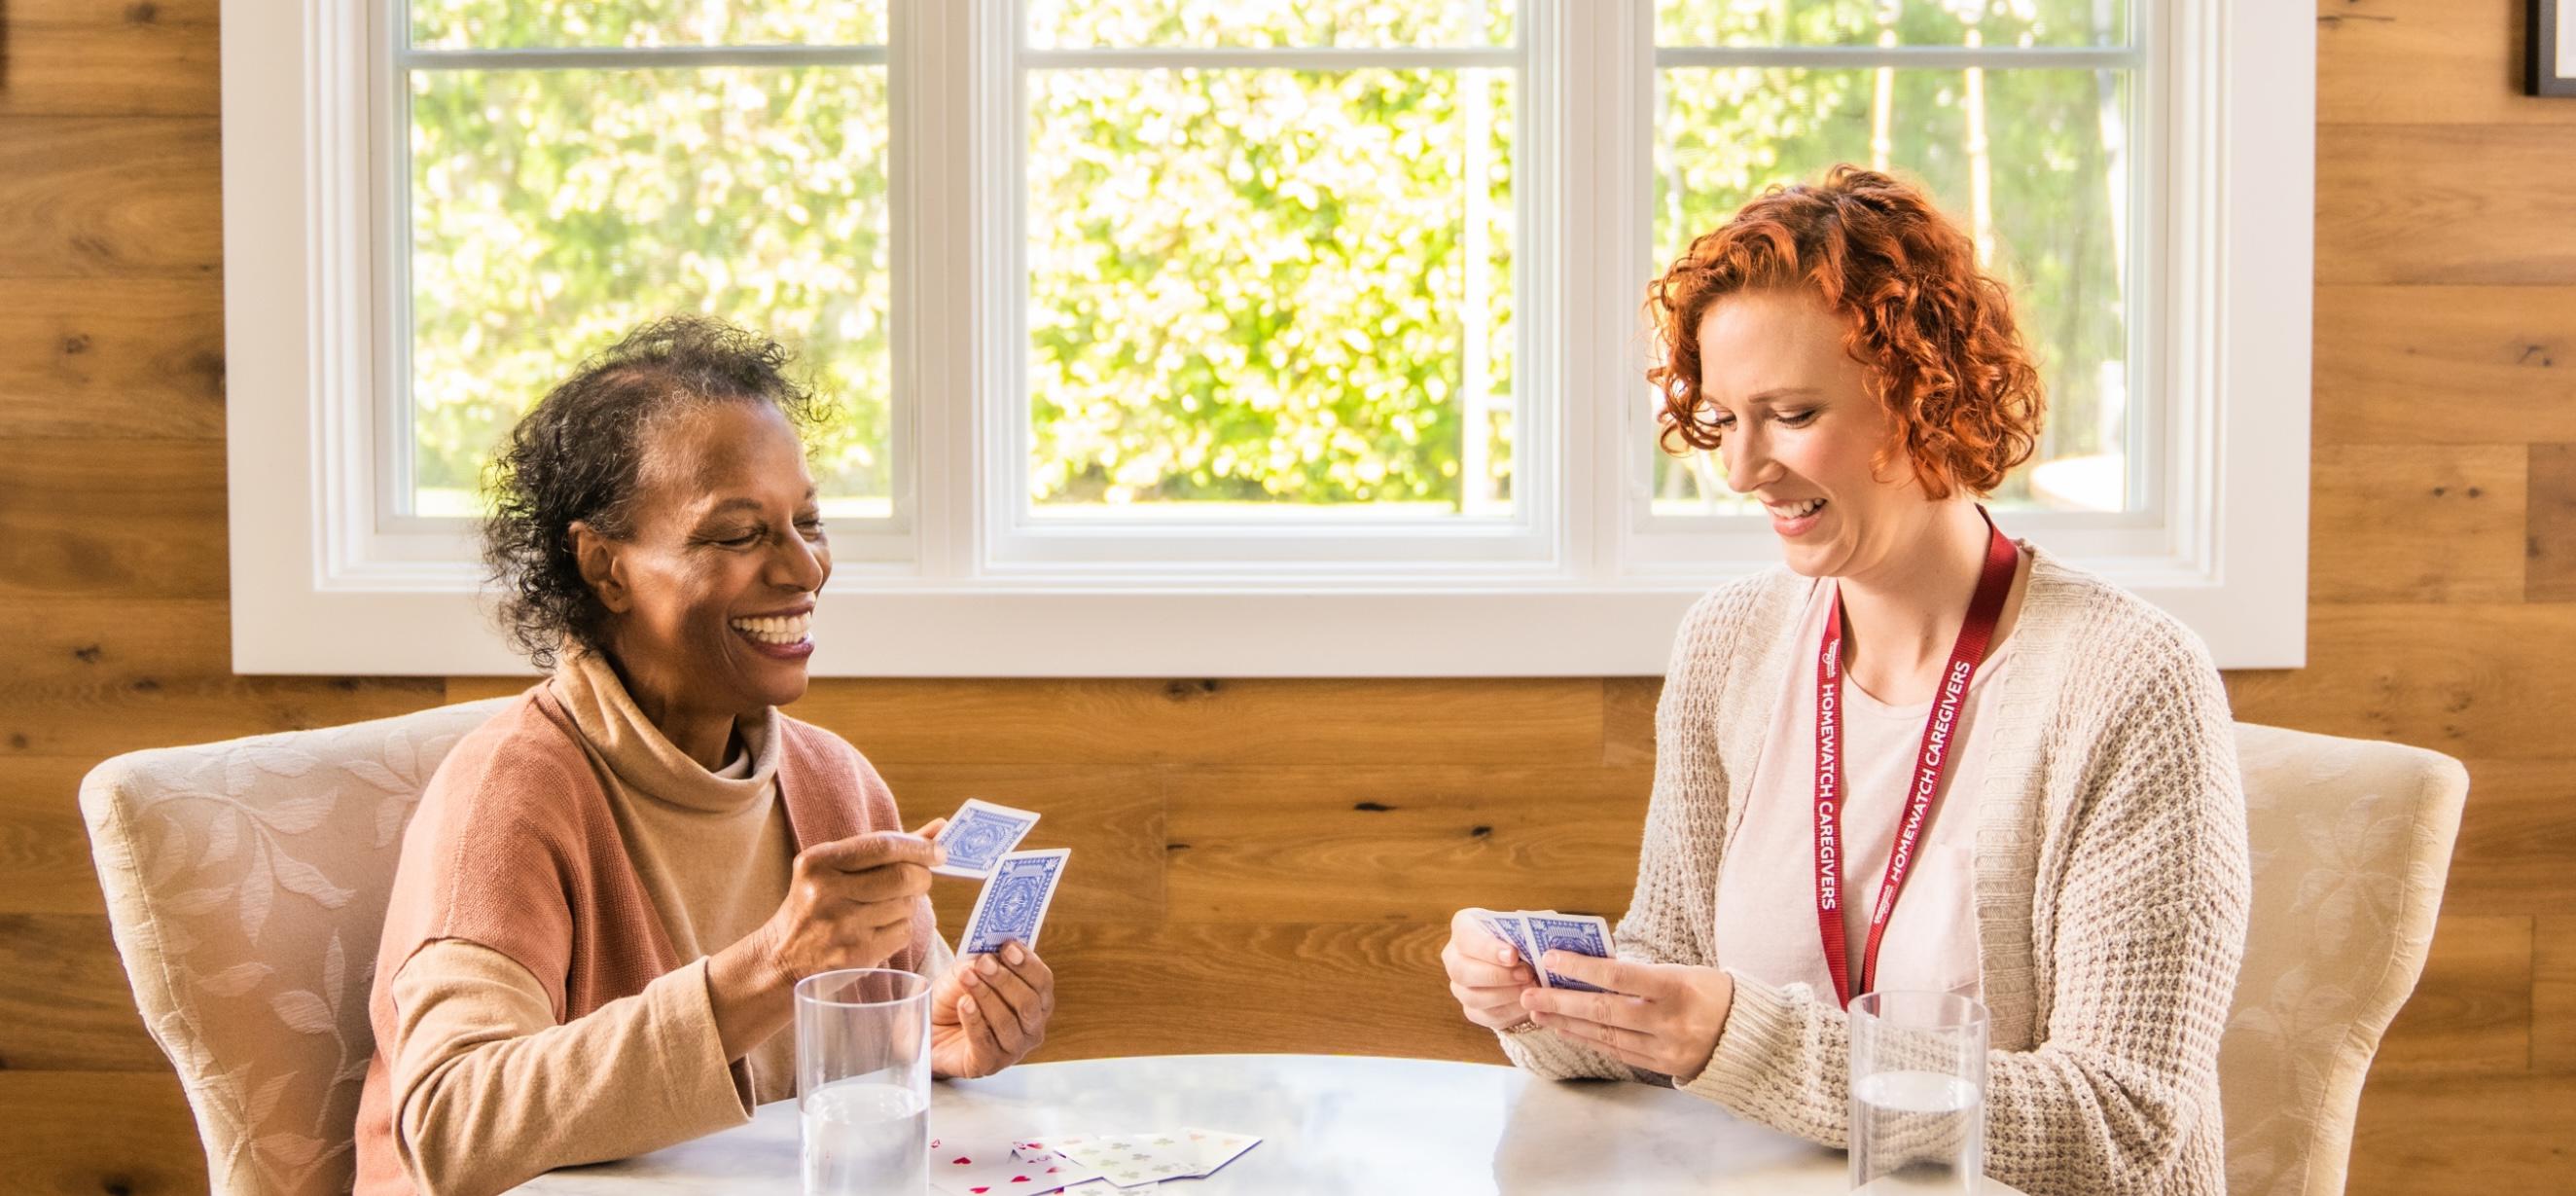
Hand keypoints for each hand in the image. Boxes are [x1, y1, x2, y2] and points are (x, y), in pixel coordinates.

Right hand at [709, 825, 942, 1057]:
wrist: (782, 956)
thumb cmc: (819, 903)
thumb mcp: (838, 868)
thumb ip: (888, 847)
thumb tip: (940, 828)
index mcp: (819, 862)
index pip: (884, 846)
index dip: (920, 848)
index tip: (939, 851)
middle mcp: (827, 893)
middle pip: (902, 877)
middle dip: (922, 877)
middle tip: (920, 879)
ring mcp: (841, 927)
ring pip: (906, 906)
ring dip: (908, 904)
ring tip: (886, 907)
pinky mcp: (855, 955)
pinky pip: (902, 933)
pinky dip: (901, 928)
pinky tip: (879, 929)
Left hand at [930, 940, 1054, 1078]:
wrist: (931, 1026)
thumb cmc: (957, 996)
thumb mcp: (969, 970)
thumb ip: (982, 961)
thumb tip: (989, 954)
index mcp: (1035, 1000)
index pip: (1043, 982)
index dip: (1028, 964)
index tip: (1008, 947)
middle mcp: (1030, 1027)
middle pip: (1029, 1003)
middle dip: (1005, 980)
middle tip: (983, 963)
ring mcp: (1012, 1049)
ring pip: (1008, 1023)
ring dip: (986, 996)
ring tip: (967, 978)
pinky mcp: (988, 1065)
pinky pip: (985, 1043)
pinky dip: (974, 1020)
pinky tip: (964, 1003)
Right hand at [1441, 908, 1539, 1029]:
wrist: (1527, 961)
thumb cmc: (1525, 937)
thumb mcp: (1526, 927)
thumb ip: (1527, 933)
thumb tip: (1541, 944)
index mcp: (1464, 927)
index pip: (1465, 936)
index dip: (1487, 948)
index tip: (1513, 954)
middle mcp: (1454, 957)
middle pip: (1461, 970)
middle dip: (1496, 975)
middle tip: (1526, 974)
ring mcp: (1460, 986)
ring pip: (1473, 997)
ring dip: (1505, 995)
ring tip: (1531, 989)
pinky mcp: (1472, 1010)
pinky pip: (1487, 1016)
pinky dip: (1510, 1012)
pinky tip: (1528, 1004)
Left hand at [1518, 953, 1734, 1079]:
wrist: (1750, 1037)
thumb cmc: (1712, 992)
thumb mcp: (1683, 971)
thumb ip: (1641, 974)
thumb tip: (1590, 968)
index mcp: (1677, 988)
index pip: (1620, 977)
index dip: (1582, 968)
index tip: (1552, 958)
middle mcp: (1670, 1022)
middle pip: (1604, 1011)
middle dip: (1561, 1002)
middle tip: (1530, 994)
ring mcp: (1665, 1049)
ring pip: (1605, 1035)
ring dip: (1567, 1023)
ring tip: (1538, 1012)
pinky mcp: (1662, 1068)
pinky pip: (1616, 1052)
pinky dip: (1588, 1040)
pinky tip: (1567, 1030)